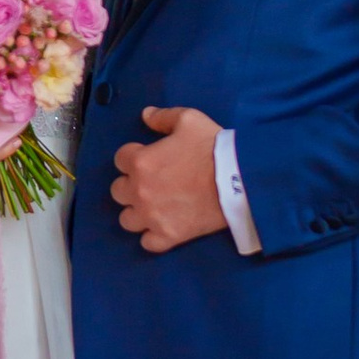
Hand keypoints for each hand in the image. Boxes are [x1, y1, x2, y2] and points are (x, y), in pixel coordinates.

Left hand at [112, 104, 226, 251]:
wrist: (240, 180)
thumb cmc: (213, 148)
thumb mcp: (189, 120)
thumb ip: (163, 117)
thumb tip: (145, 115)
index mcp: (140, 162)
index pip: (120, 159)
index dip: (134, 156)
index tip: (149, 157)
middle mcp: (140, 191)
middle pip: (118, 191)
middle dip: (131, 185)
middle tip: (151, 182)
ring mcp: (152, 217)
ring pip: (127, 219)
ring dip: (137, 212)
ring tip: (154, 207)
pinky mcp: (168, 236)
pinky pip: (147, 243)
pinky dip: (152, 237)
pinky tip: (163, 227)